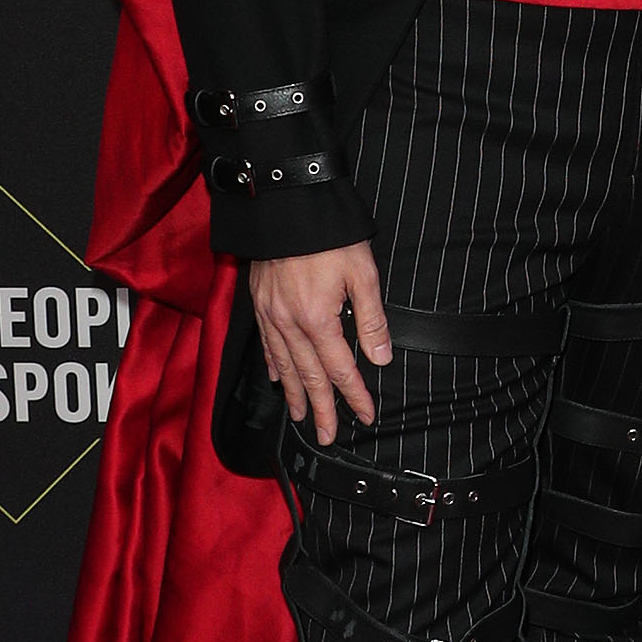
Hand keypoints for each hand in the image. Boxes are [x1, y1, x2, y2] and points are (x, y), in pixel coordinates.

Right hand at [247, 243, 390, 444]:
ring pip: (285, 366)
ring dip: (294, 395)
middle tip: (328, 436)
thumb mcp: (362, 273)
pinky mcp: (260, 303)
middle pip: (308, 377)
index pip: (340, 369)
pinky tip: (276, 379)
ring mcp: (271, 315)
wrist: (287, 205)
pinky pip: (267, 345)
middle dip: (321, 409)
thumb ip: (371, 320)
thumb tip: (381, 358)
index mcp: (319, 319)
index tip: (365, 415)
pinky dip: (273, 365)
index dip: (354, 395)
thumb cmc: (330, 236)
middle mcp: (290, 324)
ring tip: (302, 417)